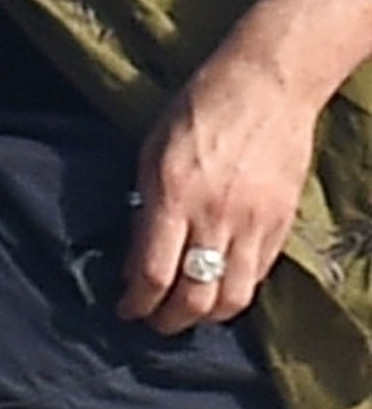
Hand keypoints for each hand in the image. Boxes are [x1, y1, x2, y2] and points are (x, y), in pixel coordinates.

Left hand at [120, 40, 318, 333]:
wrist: (266, 87)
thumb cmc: (197, 111)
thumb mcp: (151, 155)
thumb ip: (145, 211)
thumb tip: (136, 263)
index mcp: (175, 197)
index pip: (154, 274)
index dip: (136, 303)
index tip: (125, 309)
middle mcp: (216, 217)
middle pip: (195, 298)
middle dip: (168, 321)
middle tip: (153, 322)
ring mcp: (255, 223)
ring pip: (233, 298)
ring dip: (206, 316)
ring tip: (187, 313)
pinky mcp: (282, 224)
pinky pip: (258, 276)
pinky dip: (235, 291)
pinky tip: (218, 287)